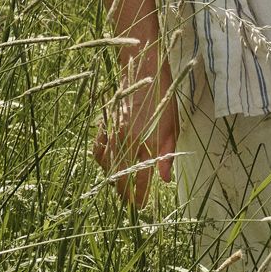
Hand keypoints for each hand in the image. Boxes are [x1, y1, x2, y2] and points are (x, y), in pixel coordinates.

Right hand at [93, 52, 176, 210]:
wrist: (141, 65)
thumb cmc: (163, 93)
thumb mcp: (172, 123)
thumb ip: (167, 153)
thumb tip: (165, 179)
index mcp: (145, 141)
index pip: (139, 179)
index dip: (139, 196)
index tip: (141, 205)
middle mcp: (125, 140)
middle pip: (120, 177)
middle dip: (125, 193)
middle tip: (131, 201)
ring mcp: (112, 133)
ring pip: (107, 167)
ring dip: (113, 179)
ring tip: (122, 187)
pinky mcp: (104, 126)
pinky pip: (98, 151)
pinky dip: (103, 162)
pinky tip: (110, 165)